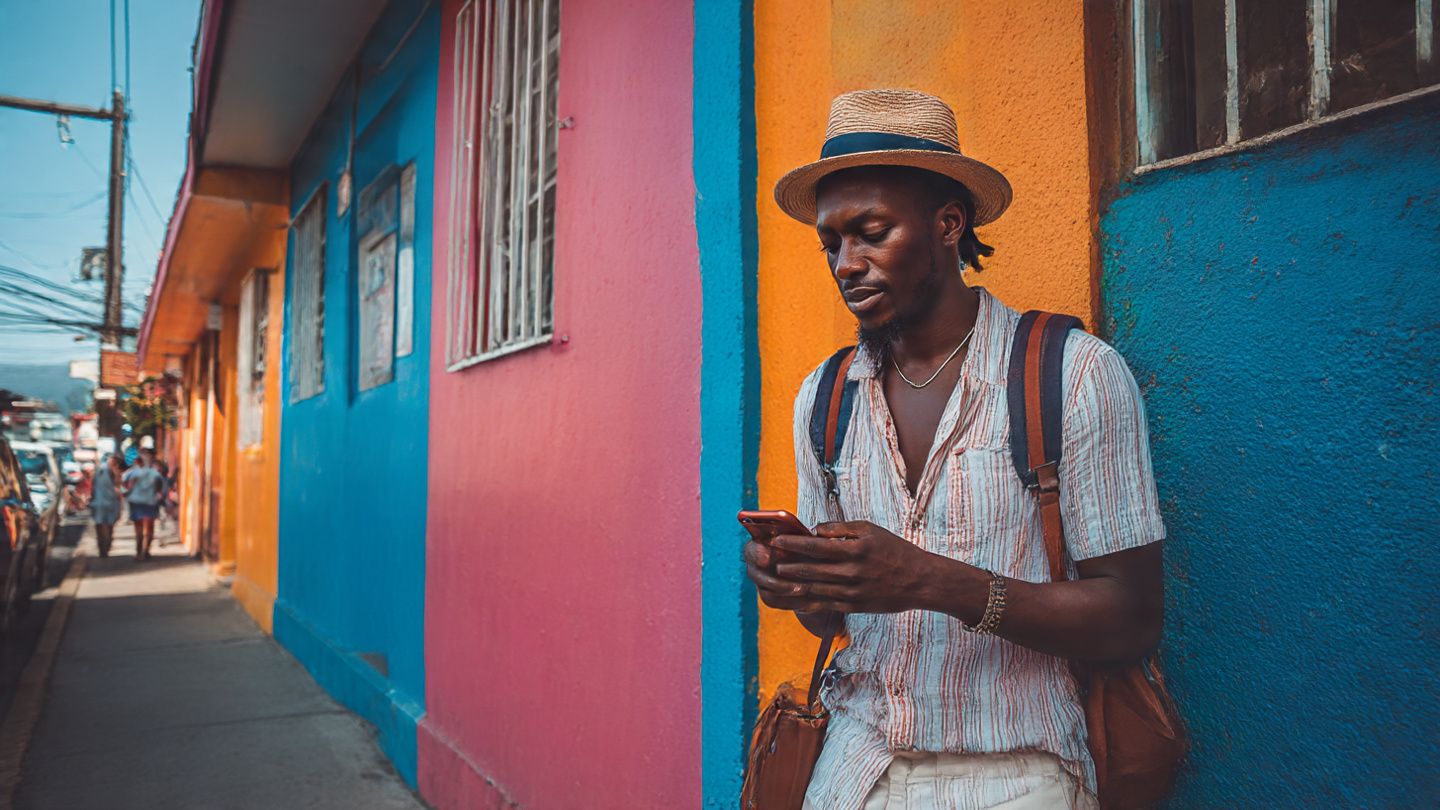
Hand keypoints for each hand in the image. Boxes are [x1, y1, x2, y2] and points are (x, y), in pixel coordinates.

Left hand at [753, 521, 940, 614]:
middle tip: (768, 559)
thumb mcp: (870, 530)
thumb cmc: (893, 550)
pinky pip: (825, 604)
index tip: (776, 541)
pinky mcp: (854, 607)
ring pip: (815, 588)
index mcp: (855, 550)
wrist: (919, 580)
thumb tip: (814, 529)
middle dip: (787, 565)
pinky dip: (807, 600)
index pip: (816, 546)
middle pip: (811, 569)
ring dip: (793, 583)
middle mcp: (852, 572)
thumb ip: (841, 529)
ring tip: (776, 576)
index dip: (793, 544)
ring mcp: (853, 592)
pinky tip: (794, 594)